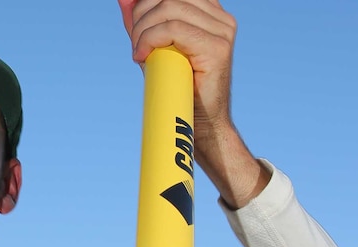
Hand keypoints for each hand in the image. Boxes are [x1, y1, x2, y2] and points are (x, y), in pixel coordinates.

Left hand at [117, 0, 269, 207]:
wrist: (199, 124)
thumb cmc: (176, 88)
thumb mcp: (154, 48)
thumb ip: (142, 23)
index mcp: (210, 12)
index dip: (147, 3)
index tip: (134, 27)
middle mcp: (221, 17)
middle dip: (142, 16)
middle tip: (135, 44)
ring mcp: (222, 30)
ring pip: (170, 8)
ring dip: (143, 30)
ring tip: (139, 53)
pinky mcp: (217, 47)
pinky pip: (174, 29)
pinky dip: (150, 39)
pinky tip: (142, 56)